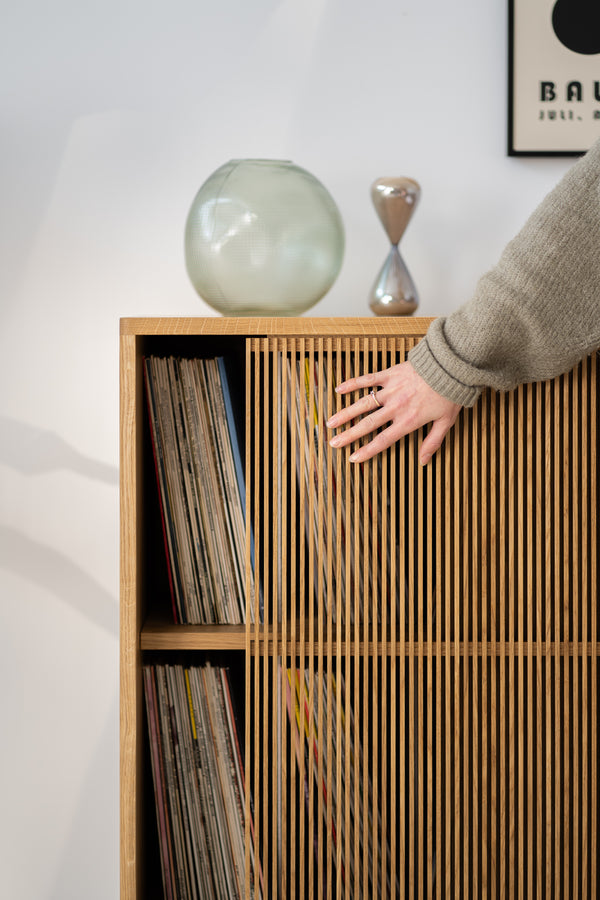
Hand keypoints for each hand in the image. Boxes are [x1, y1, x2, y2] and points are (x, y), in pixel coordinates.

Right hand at [326, 360, 460, 464]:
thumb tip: (424, 462)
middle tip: (334, 443)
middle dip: (349, 435)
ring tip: (330, 422)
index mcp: (408, 421)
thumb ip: (432, 442)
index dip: (367, 451)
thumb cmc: (450, 394)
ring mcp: (391, 390)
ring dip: (345, 413)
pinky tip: (339, 390)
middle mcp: (396, 407)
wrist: (452, 366)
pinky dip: (353, 384)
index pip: (383, 440)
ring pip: (363, 404)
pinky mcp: (390, 374)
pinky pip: (368, 379)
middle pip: (367, 424)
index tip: (353, 458)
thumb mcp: (445, 422)